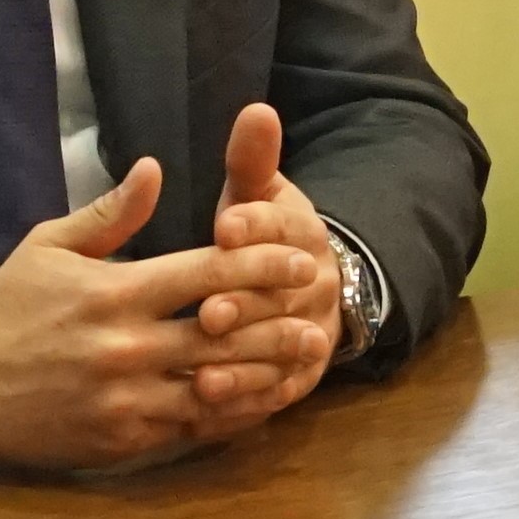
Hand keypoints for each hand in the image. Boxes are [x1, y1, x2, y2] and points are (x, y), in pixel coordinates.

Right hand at [0, 161, 330, 469]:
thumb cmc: (7, 306)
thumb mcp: (49, 247)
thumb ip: (109, 214)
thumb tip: (154, 168)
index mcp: (113, 292)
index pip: (205, 273)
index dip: (260, 262)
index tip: (299, 255)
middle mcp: (125, 347)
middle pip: (223, 333)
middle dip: (278, 321)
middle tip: (320, 312)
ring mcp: (125, 398)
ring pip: (215, 386)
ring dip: (265, 371)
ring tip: (305, 358)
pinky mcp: (121, 439)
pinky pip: (190, 427)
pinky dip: (229, 413)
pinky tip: (258, 400)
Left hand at [185, 101, 345, 427]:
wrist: (312, 287)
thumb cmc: (261, 236)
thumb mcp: (259, 194)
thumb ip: (253, 159)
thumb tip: (256, 109)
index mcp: (301, 233)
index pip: (282, 226)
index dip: (255, 226)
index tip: (223, 227)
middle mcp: (315, 285)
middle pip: (282, 295)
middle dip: (246, 304)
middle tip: (207, 313)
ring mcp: (312, 333)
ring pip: (282, 349)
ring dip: (246, 364)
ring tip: (203, 377)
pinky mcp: (301, 376)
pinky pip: (279, 391)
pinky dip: (249, 401)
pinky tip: (212, 409)